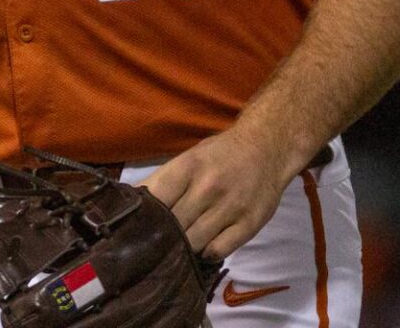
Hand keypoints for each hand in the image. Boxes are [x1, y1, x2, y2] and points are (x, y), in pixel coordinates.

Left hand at [140, 123, 306, 259]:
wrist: (268, 147)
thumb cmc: (220, 154)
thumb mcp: (189, 158)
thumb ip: (163, 181)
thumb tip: (131, 203)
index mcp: (189, 167)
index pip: (155, 200)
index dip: (143, 217)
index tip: (138, 226)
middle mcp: (209, 187)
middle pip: (173, 226)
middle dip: (162, 236)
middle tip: (158, 241)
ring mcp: (232, 206)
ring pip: (194, 242)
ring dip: (184, 247)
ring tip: (181, 244)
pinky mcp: (250, 223)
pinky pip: (219, 250)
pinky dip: (207, 252)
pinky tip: (205, 244)